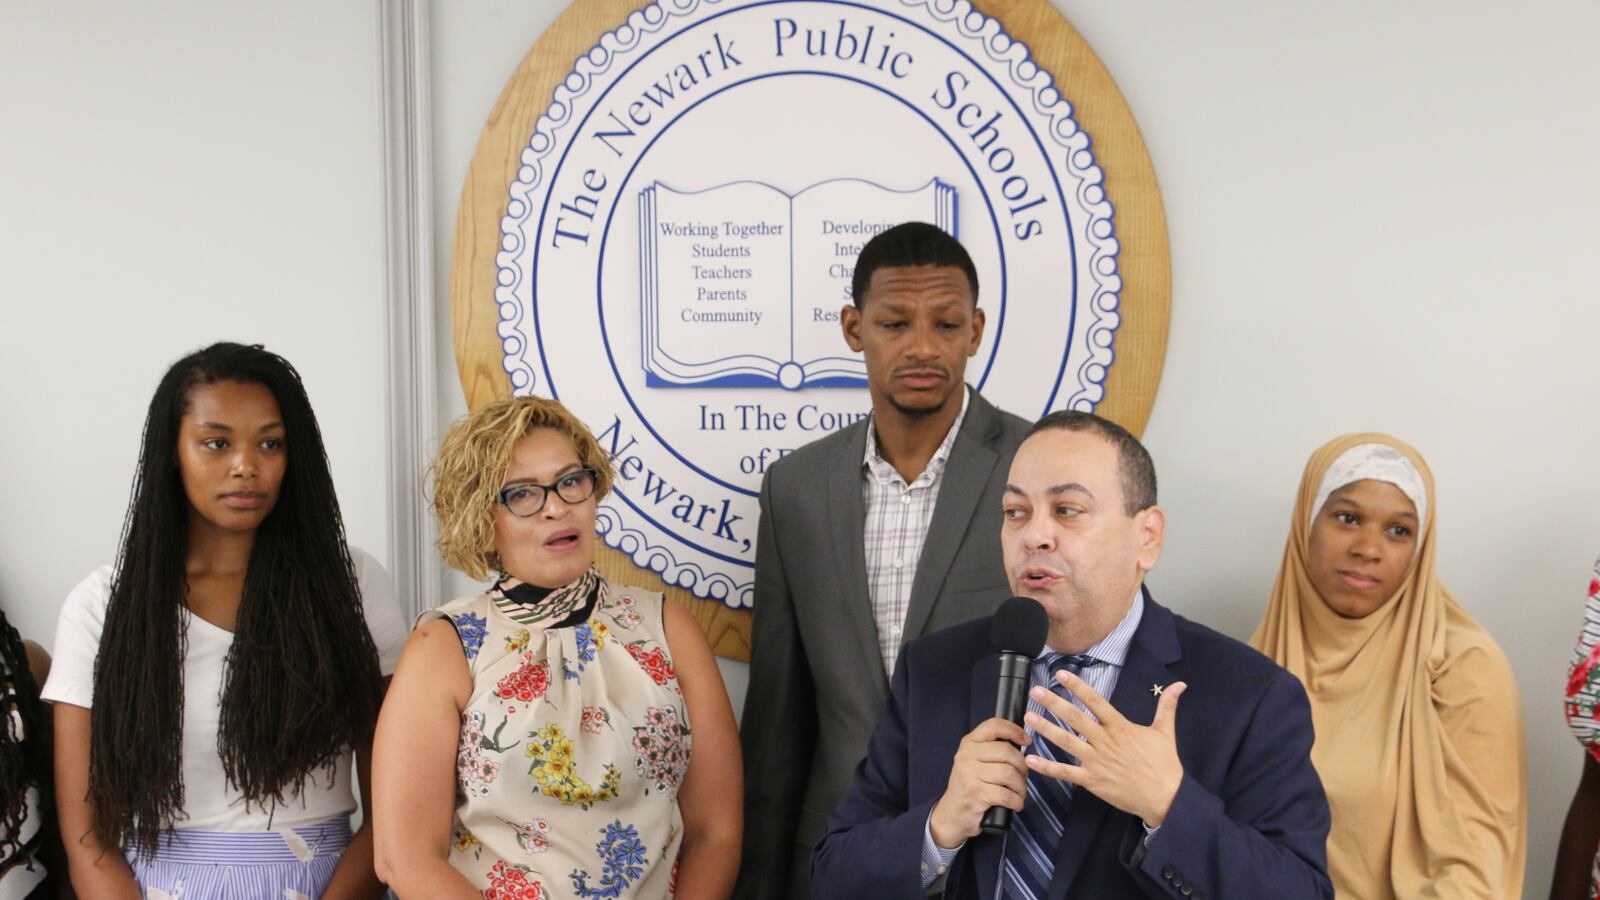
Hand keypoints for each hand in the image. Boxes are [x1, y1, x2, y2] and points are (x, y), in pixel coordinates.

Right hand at [928, 717, 1028, 848]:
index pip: (994, 726)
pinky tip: (1016, 804)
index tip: (1026, 741)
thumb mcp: (975, 762)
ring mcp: (969, 773)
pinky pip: (1006, 794)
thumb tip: (1022, 744)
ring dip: (1021, 787)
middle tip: (1023, 777)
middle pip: (1007, 751)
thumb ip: (992, 750)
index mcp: (969, 743)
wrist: (952, 814)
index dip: (1014, 730)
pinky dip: (1016, 801)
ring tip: (1020, 793)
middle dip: (1022, 767)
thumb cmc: (970, 786)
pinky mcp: (975, 793)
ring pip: (1009, 773)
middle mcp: (967, 755)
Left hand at [1023, 671, 1186, 826]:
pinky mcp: (1092, 781)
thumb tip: (1180, 685)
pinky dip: (1047, 768)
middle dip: (1054, 703)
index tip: (1061, 674)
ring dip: (1046, 729)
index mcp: (1120, 727)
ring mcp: (1097, 761)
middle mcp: (1105, 741)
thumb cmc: (1164, 764)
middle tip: (1036, 691)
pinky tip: (1031, 760)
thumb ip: (1167, 706)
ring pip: (1067, 742)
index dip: (1078, 686)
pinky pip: (1066, 773)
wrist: (1166, 797)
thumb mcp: (1165, 731)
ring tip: (1028, 716)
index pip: (1095, 701)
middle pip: (1075, 718)